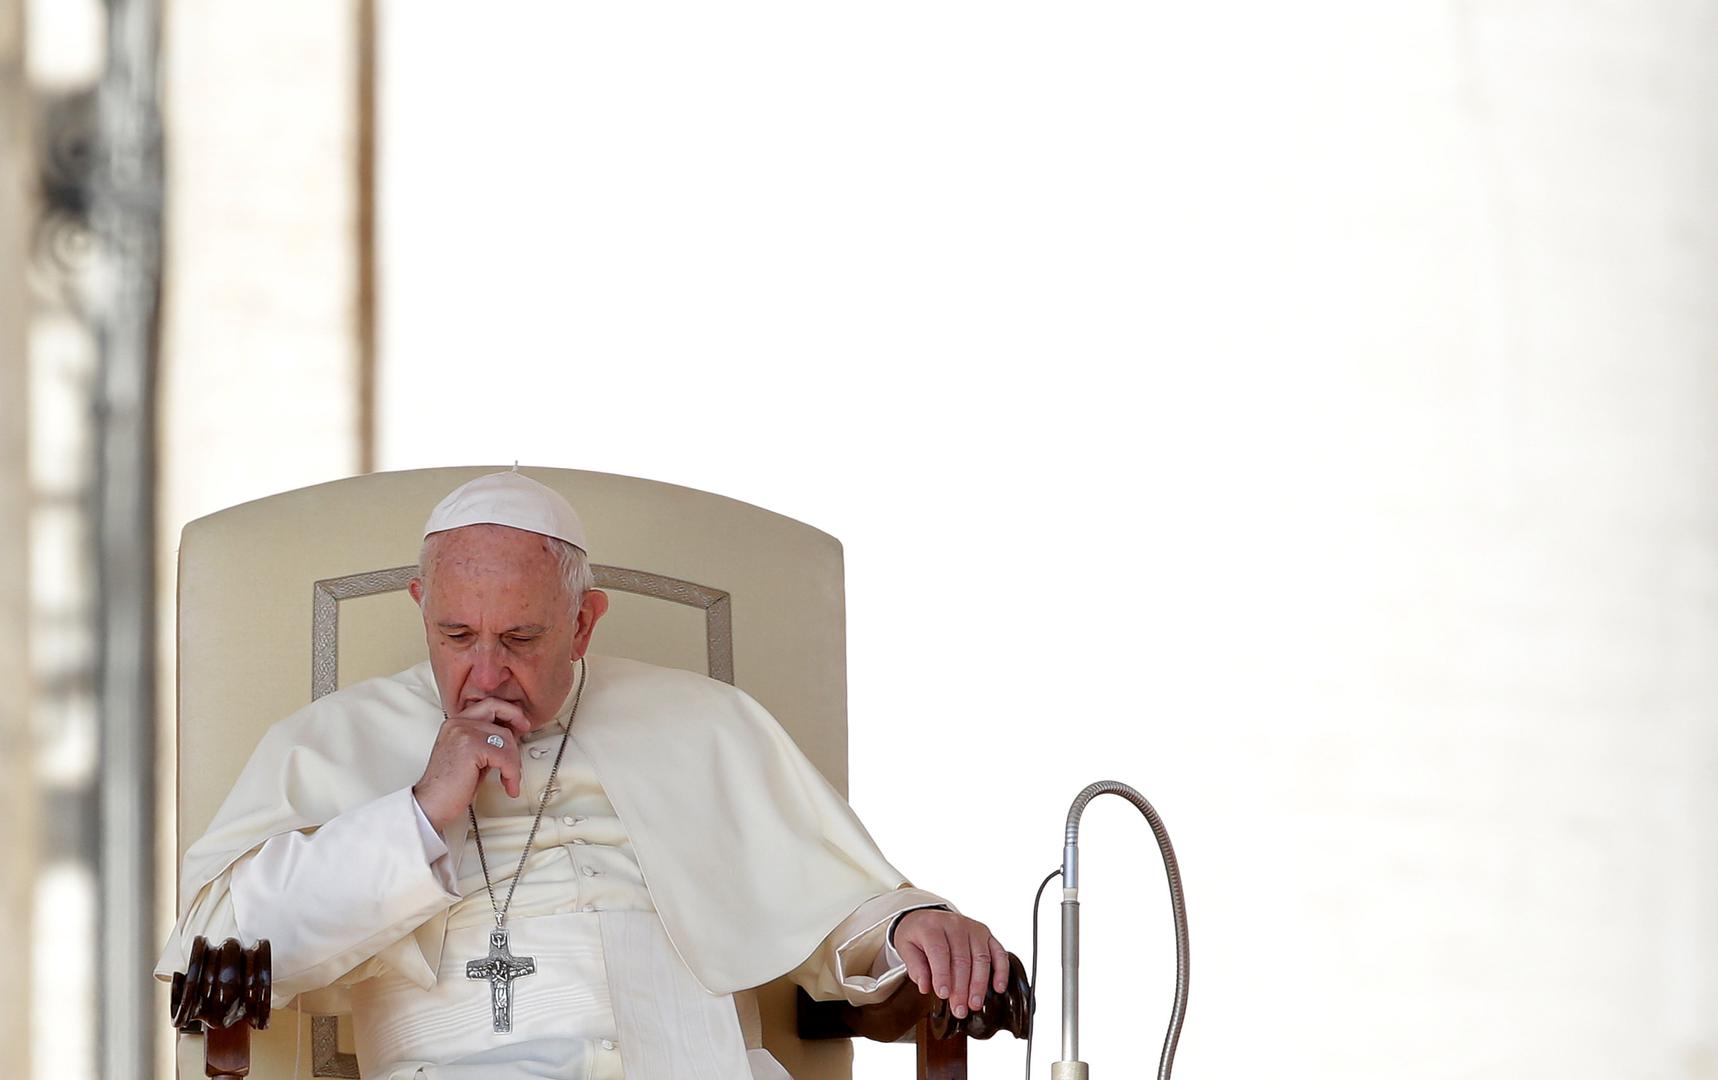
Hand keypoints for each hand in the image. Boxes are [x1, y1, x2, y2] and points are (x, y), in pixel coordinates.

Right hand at [411, 698, 531, 831]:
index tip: (520, 722)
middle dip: (516, 721)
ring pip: (505, 737)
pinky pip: (504, 756)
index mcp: (455, 723)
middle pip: (497, 710)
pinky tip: (508, 785)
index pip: (488, 705)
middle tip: (526, 734)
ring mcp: (463, 732)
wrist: (432, 805)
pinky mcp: (470, 746)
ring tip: (510, 779)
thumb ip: (487, 742)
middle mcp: (457, 723)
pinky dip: (511, 773)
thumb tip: (511, 737)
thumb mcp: (472, 757)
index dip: (508, 711)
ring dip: (514, 762)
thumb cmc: (450, 786)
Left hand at [893, 909, 1008, 1018]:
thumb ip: (915, 966)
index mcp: (932, 926)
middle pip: (962, 958)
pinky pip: (998, 952)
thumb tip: (925, 987)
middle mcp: (955, 924)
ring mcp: (973, 928)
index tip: (943, 995)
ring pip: (981, 958)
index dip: (942, 975)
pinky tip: (998, 988)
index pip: (939, 952)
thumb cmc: (918, 934)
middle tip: (959, 1009)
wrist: (927, 916)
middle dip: (961, 988)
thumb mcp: (906, 947)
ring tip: (974, 1004)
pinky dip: (1001, 970)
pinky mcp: (986, 934)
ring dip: (979, 984)